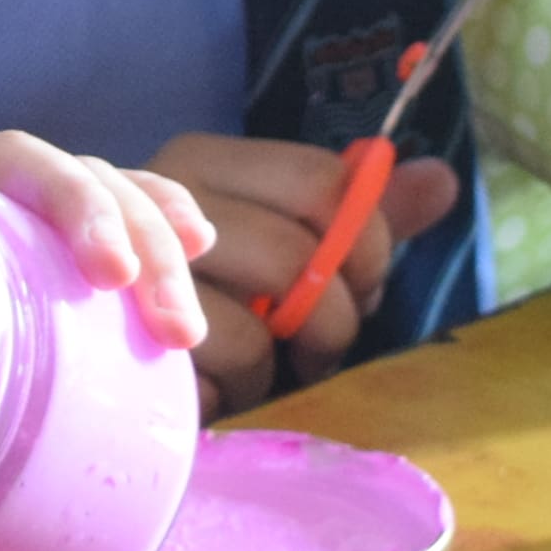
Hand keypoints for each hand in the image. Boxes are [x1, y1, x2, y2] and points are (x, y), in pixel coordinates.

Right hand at [147, 131, 465, 416]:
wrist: (108, 371)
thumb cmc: (212, 311)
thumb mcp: (291, 254)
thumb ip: (358, 218)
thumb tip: (442, 180)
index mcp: (206, 163)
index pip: (322, 180)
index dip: (363, 244)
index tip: (357, 286)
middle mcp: (162, 193)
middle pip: (300, 251)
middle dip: (333, 318)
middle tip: (313, 346)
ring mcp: (136, 259)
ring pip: (269, 314)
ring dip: (282, 361)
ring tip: (255, 367)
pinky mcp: (127, 329)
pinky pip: (227, 356)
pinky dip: (241, 386)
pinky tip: (215, 387)